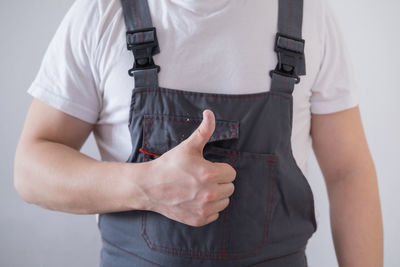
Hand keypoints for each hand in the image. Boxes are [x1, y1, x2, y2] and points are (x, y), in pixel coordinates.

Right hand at [142, 109, 235, 226]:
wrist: (149, 187)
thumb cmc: (169, 165)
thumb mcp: (188, 146)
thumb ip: (204, 130)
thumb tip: (210, 113)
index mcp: (210, 174)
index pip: (231, 173)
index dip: (220, 169)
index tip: (207, 168)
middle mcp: (210, 194)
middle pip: (229, 187)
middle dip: (219, 181)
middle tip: (201, 178)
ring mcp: (204, 209)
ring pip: (224, 201)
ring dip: (216, 195)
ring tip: (198, 189)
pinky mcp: (199, 220)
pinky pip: (215, 214)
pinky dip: (208, 208)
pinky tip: (195, 200)